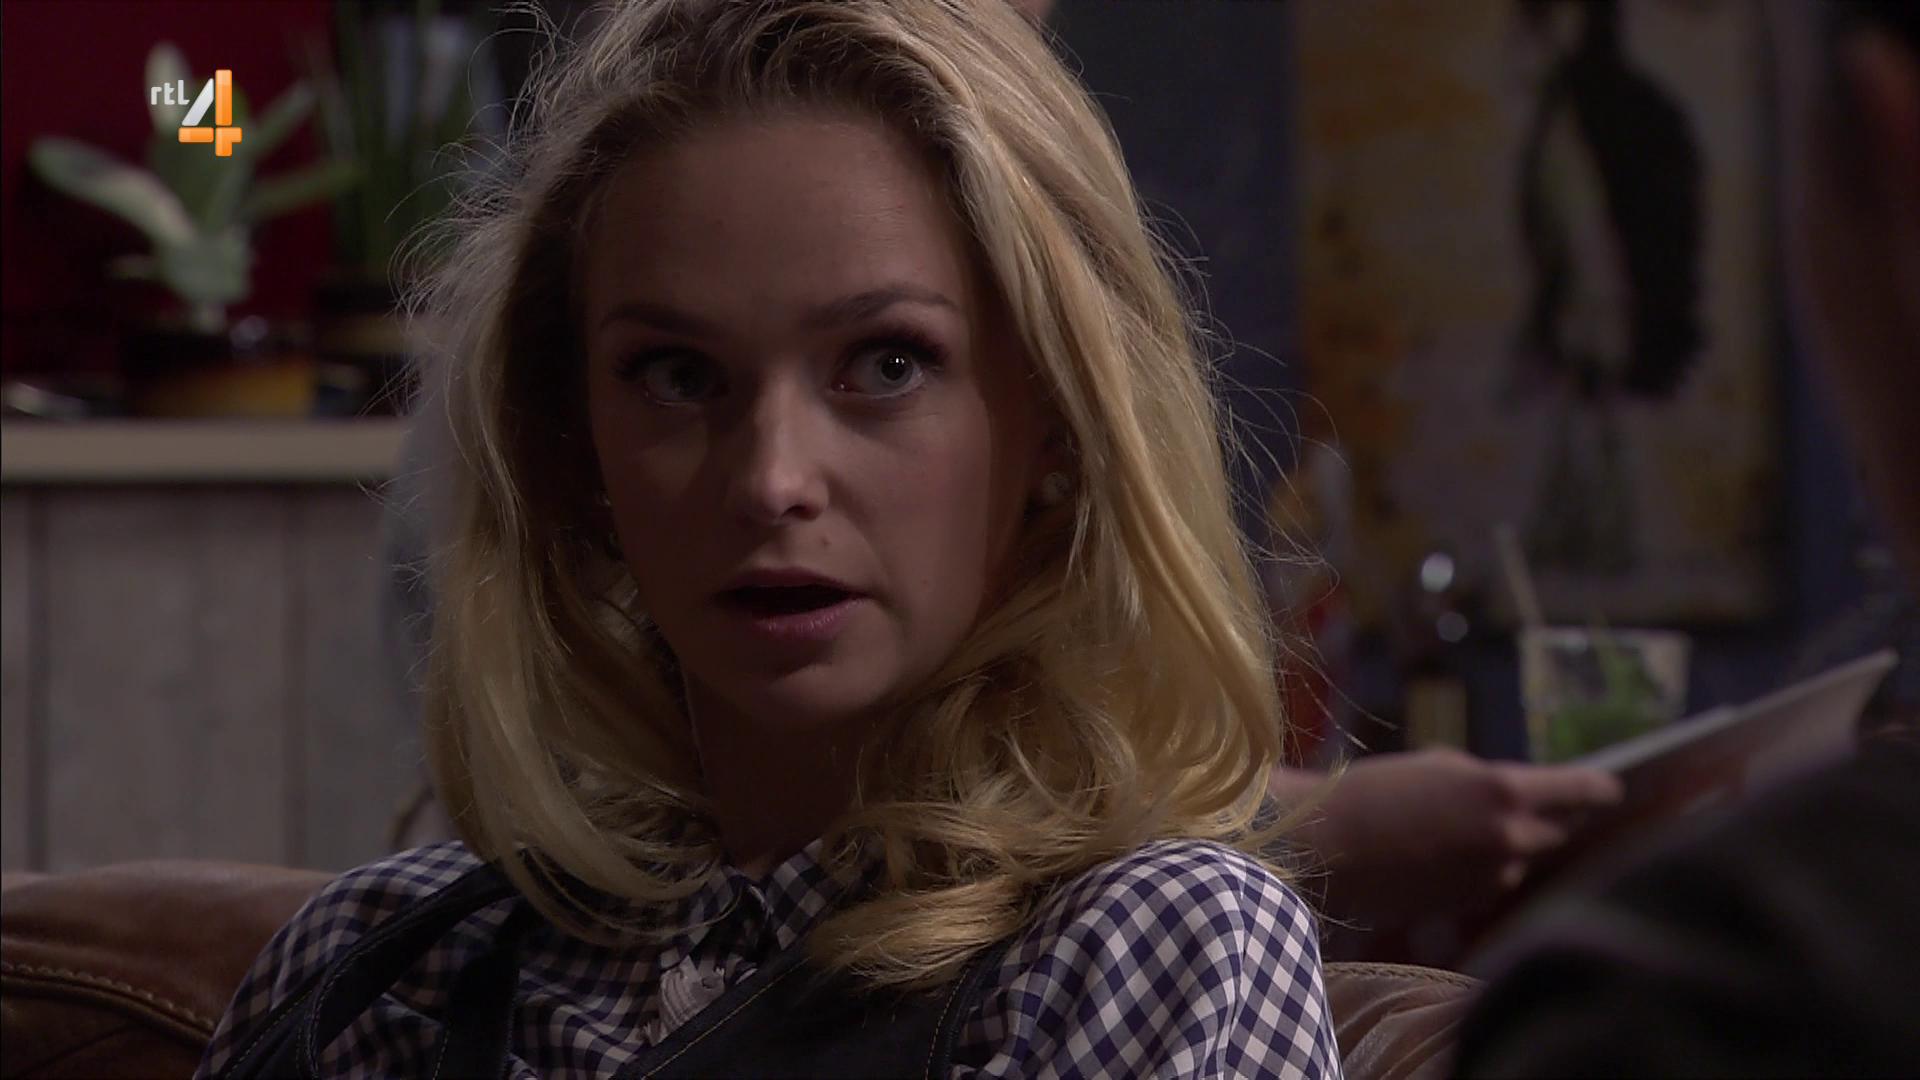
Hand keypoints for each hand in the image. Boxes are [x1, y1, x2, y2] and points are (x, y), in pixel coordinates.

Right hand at [1271, 748, 1623, 929]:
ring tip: (1469, 827)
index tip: (1617, 787)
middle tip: (1540, 803)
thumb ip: (1486, 780)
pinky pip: (1492, 881)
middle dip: (1552, 817)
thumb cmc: (1373, 791)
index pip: (1583, 790)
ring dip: (1511, 844)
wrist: (1324, 846)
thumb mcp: (1437, 766)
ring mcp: (1491, 878)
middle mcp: (1510, 839)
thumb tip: (1518, 797)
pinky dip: (1483, 868)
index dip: (1601, 788)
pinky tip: (1446, 852)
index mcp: (1505, 792)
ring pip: (1523, 858)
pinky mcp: (1467, 905)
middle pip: (1559, 830)